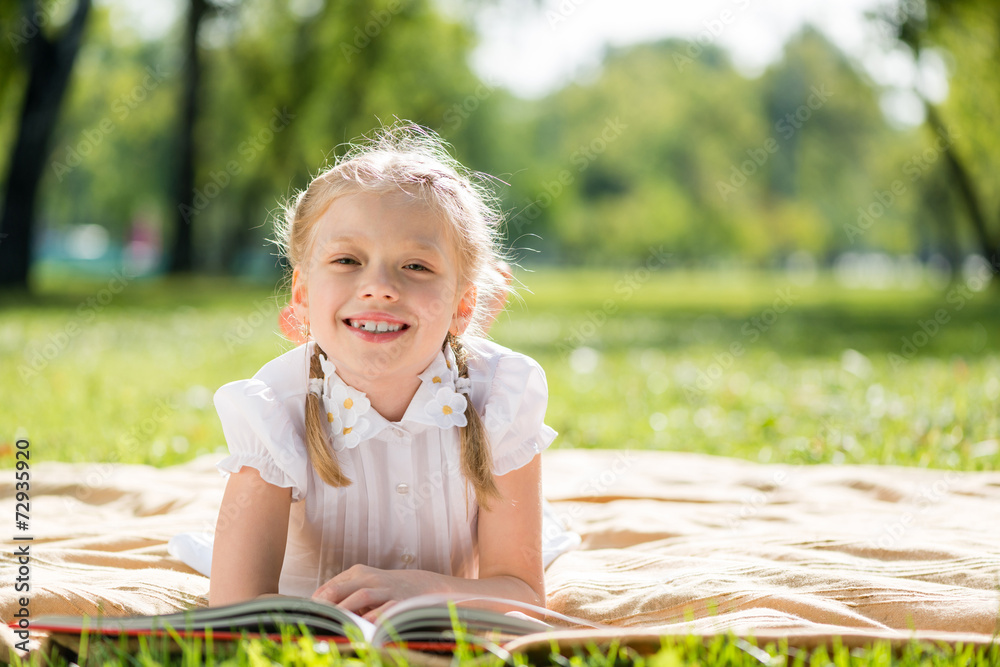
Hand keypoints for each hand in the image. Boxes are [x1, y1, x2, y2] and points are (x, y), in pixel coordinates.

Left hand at [312, 564, 443, 620]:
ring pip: (362, 596)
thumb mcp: (364, 583)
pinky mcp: (399, 601)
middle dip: (327, 605)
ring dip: (347, 610)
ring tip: (336, 623)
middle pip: (342, 589)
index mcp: (358, 573)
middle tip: (317, 619)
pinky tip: (366, 626)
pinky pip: (385, 608)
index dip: (318, 602)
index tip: (310, 616)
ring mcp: (385, 589)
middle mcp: (370, 578)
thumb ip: (343, 592)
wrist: (419, 585)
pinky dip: (374, 616)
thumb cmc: (383, 588)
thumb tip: (317, 608)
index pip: (331, 586)